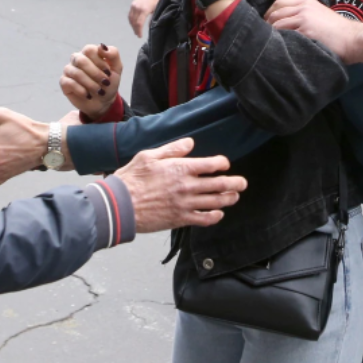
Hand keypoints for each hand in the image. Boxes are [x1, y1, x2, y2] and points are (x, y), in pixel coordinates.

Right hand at [60, 43, 123, 118]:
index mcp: (89, 53)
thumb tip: (102, 46)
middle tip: (105, 83)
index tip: (108, 73)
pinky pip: (69, 83)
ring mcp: (69, 70)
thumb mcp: (117, 69)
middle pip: (81, 60)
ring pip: (76, 73)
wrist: (103, 102)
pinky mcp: (64, 82)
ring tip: (99, 91)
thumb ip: (113, 54)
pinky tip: (88, 95)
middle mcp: (77, 59)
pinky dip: (81, 90)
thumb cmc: (108, 83)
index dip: (99, 62)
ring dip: (91, 84)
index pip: (89, 50)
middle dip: (95, 73)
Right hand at [115, 139, 246, 231]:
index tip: (224, 164)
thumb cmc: (131, 179)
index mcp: (181, 168)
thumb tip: (190, 142)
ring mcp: (186, 204)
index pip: (212, 164)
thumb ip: (172, 149)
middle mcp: (187, 186)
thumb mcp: (149, 156)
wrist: (120, 205)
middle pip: (220, 185)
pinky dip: (214, 217)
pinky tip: (218, 214)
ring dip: (229, 199)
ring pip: (216, 202)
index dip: (222, 163)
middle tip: (242, 183)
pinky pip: (204, 219)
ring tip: (235, 196)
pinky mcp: (180, 219)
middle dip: (235, 183)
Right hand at [128, 0, 162, 36]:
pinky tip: (133, 24)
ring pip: (130, 19)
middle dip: (135, 30)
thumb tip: (151, 27)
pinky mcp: (132, 4)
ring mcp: (133, 6)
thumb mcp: (157, 9)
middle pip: (134, 22)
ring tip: (136, 31)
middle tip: (138, 35)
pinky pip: (130, 15)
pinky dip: (131, 20)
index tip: (140, 36)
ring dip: (132, 26)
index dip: (139, 31)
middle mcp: (137, 8)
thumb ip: (153, 18)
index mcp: (144, 10)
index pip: (139, 23)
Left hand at [266, 0, 362, 64]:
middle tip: (263, 36)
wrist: (354, 39)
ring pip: (277, 22)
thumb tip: (287, 25)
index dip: (269, 13)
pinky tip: (277, 47)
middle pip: (275, 11)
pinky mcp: (305, 30)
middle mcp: (303, 7)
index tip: (265, 24)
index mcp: (307, 2)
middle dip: (266, 23)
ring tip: (269, 43)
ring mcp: (304, 18)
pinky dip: (278, 40)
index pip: (278, 2)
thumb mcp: (321, 16)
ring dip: (270, 33)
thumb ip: (305, 16)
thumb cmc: (339, 33)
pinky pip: (284, 33)